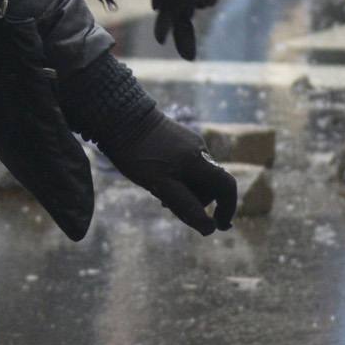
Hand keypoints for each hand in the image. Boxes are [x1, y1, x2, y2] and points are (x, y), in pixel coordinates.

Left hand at [100, 109, 240, 234]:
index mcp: (199, 160)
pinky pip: (185, 164)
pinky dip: (177, 178)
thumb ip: (186, 206)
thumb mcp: (160, 185)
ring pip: (195, 175)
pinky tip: (156, 180)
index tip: (220, 225)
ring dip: (185, 190)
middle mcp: (198, 149)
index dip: (228, 208)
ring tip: (159, 196)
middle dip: (196, 201)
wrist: (116, 115)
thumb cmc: (138, 153)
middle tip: (168, 208)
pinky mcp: (176, 138)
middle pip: (210, 184)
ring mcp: (188, 142)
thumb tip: (209, 229)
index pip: (227, 186)